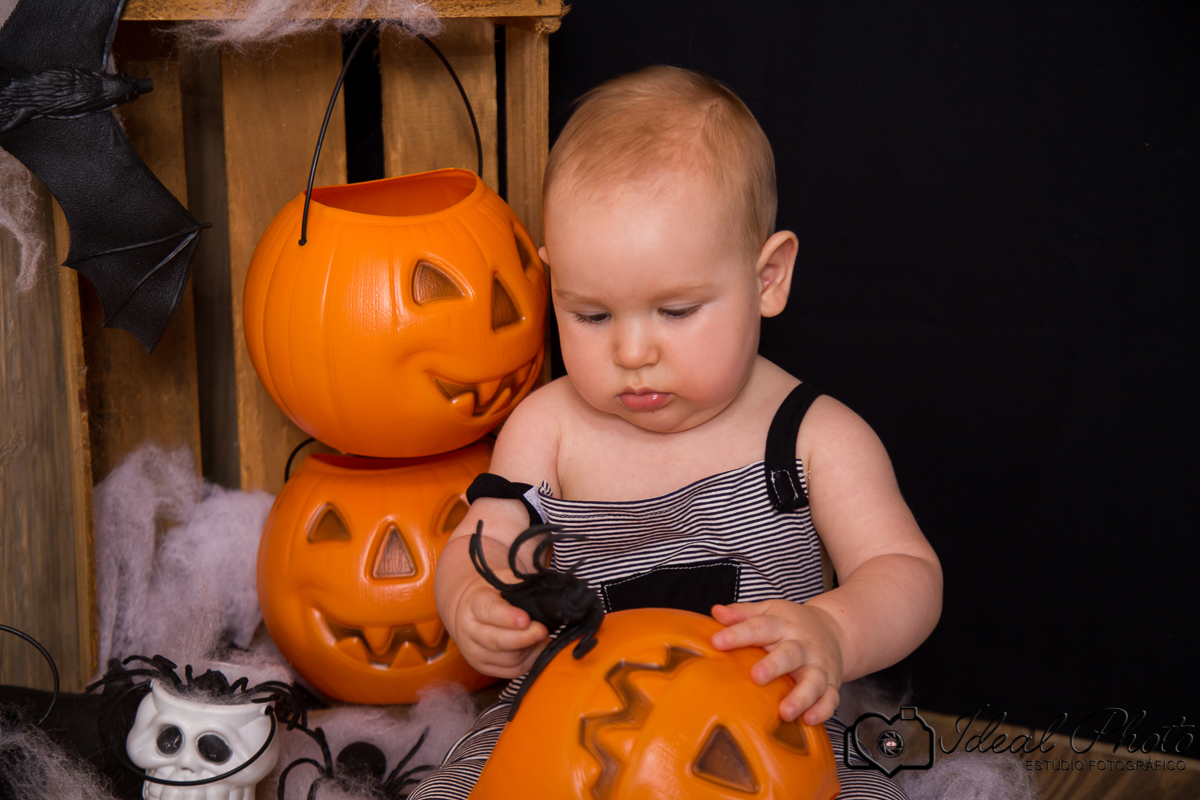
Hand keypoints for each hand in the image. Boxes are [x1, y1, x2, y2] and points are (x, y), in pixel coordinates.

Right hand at [452, 573, 548, 677]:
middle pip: (497, 641)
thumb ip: (521, 585)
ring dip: (530, 650)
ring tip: (543, 637)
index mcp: (473, 604)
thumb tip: (547, 594)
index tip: (526, 619)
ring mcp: (474, 652)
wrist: (470, 610)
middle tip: (543, 631)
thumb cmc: (495, 593)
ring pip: (507, 659)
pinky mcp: (483, 667)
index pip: (489, 611)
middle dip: (524, 638)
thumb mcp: (504, 580)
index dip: (508, 617)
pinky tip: (537, 648)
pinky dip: (529, 662)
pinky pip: (511, 671)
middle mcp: (469, 630)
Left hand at [710, 600, 844, 724]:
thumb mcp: (768, 611)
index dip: (737, 634)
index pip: (759, 627)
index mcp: (782, 625)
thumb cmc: (792, 624)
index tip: (717, 642)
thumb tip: (716, 612)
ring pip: (813, 681)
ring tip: (784, 712)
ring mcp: (818, 665)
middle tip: (756, 677)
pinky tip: (809, 719)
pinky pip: (830, 698)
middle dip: (774, 666)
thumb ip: (742, 614)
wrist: (835, 629)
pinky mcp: (831, 683)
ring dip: (800, 697)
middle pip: (790, 654)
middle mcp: (802, 645)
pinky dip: (822, 710)